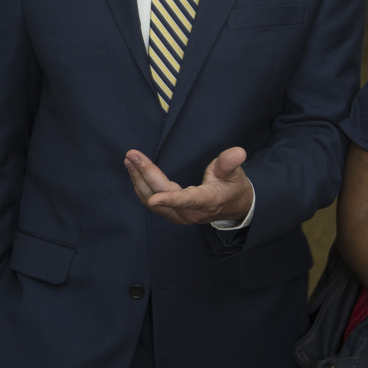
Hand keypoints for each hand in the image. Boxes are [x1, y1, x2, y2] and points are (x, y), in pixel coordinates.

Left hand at [124, 147, 251, 225]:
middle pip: (161, 194)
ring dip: (138, 180)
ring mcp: (178, 216)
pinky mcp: (171, 214)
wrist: (232, 207)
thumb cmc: (232, 188)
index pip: (187, 201)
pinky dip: (141, 187)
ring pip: (152, 200)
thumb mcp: (235, 174)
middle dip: (145, 174)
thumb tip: (238, 151)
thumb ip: (230, 163)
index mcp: (206, 201)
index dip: (171, 200)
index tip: (154, 198)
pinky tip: (134, 173)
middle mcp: (189, 213)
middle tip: (131, 155)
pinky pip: (151, 202)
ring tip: (129, 160)